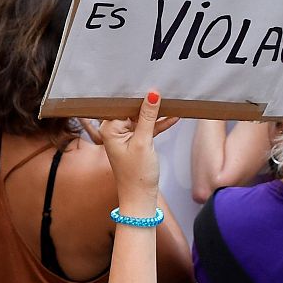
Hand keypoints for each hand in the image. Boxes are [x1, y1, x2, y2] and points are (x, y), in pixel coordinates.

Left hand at [98, 91, 176, 207]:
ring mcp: (125, 136)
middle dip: (148, 102)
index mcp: (110, 129)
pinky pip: (147, 128)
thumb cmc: (137, 175)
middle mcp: (114, 131)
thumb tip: (152, 95)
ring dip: (156, 113)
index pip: (123, 105)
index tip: (150, 84)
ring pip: (142, 118)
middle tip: (164, 88)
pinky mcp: (136, 142)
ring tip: (172, 101)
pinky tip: (173, 116)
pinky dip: (159, 124)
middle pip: (132, 110)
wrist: (140, 198)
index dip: (136, 95)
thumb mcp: (144, 142)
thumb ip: (147, 117)